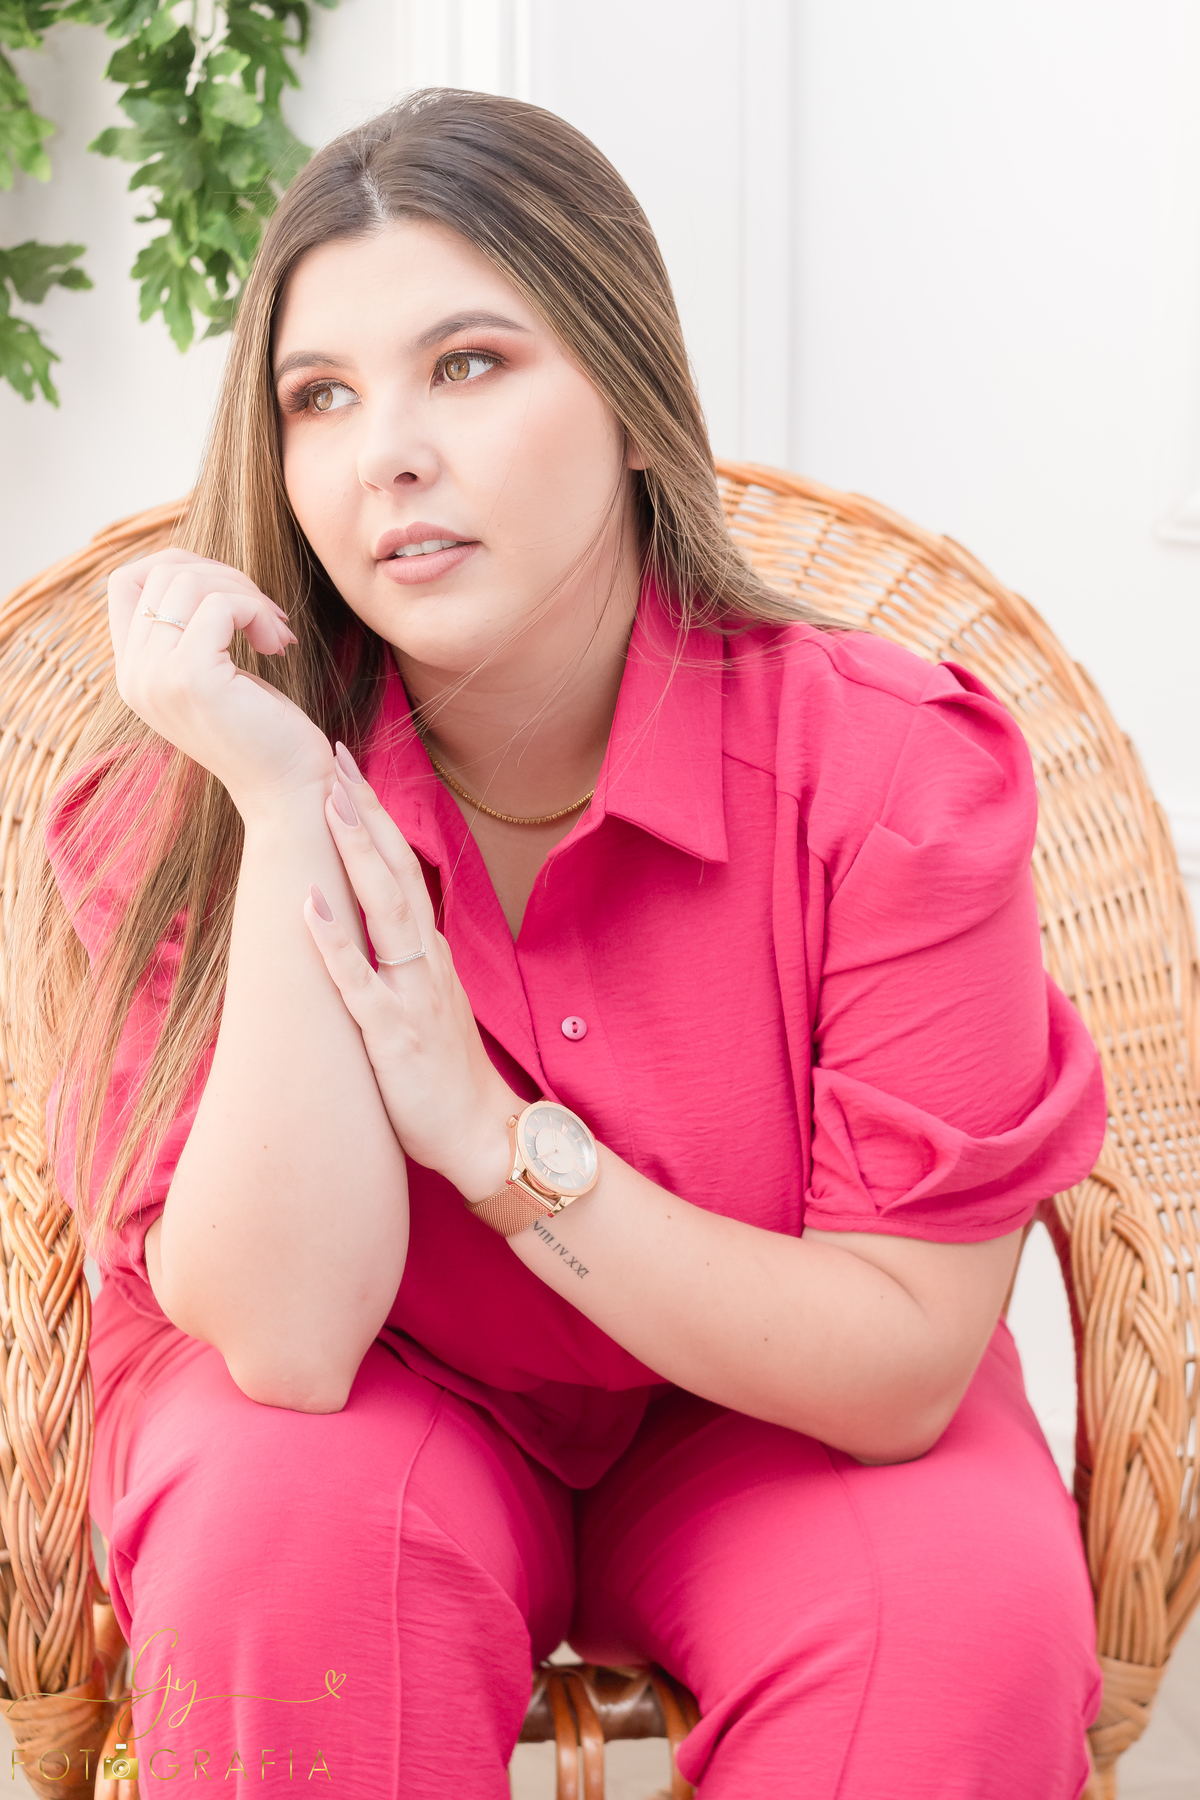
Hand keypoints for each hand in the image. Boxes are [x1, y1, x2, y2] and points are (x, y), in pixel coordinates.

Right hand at [108, 548, 333, 817]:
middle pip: (162, 572)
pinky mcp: (192, 679)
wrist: (288, 791)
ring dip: (246, 594)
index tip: (230, 593)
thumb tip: (198, 566)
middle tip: (266, 615)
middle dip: (225, 577)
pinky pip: (220, 605)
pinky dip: (256, 611)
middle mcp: (134, 675)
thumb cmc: (264, 730)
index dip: (180, 565)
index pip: (125, 581)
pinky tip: (278, 645)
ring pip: (190, 581)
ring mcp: (156, 677)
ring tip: (275, 632)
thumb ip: (189, 628)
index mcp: (133, 672)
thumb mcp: (214, 671)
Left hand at [301, 745, 520, 1197]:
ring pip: (384, 910)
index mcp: (429, 952)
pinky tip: (309, 903)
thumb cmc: (447, 1075)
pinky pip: (359, 980)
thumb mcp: (428, 1003)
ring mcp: (411, 993)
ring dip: (355, 854)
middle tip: (336, 756)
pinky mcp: (393, 1032)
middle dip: (364, 812)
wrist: (484, 1134)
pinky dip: (334, 939)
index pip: (400, 868)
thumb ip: (405, 962)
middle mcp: (424, 960)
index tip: (348, 769)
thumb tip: (371, 923)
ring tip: (329, 804)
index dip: (375, 817)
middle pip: (394, 870)